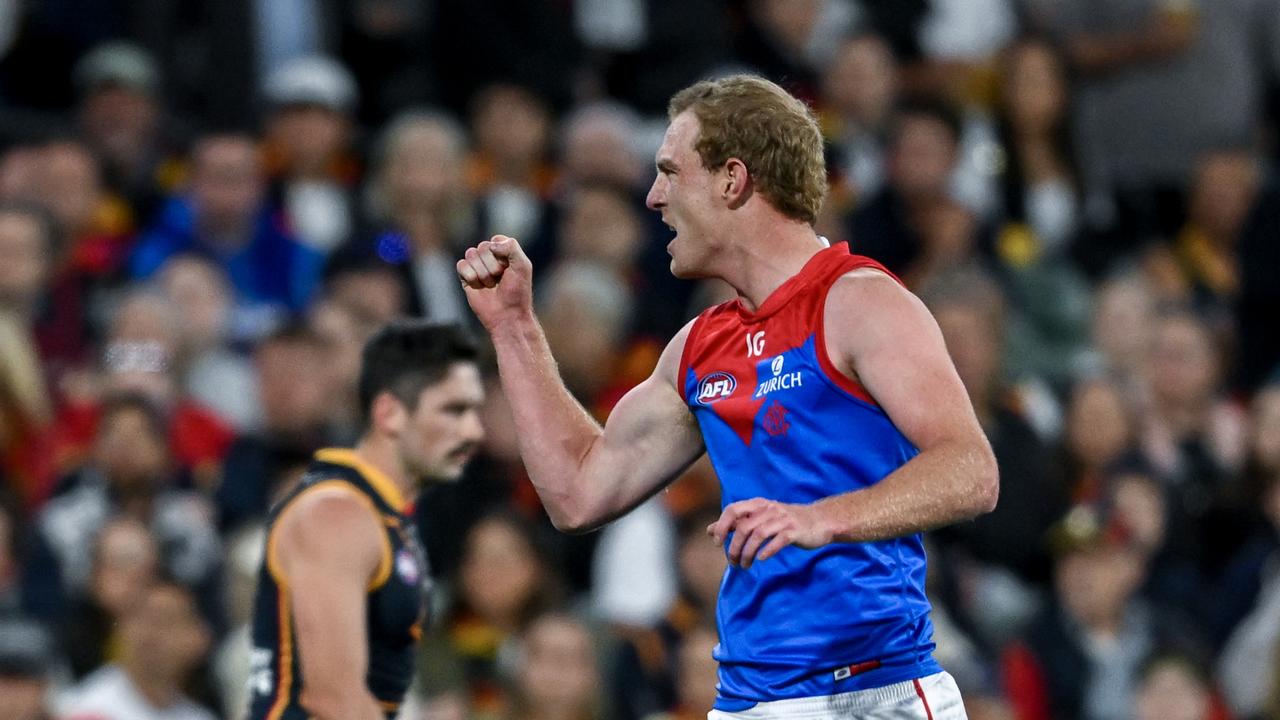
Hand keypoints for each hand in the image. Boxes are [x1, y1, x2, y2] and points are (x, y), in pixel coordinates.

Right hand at [456, 235, 533, 329]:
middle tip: (499, 280)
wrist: (507, 315)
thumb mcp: (522, 266)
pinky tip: (478, 287)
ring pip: (471, 255)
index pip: (495, 241)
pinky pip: (461, 265)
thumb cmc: (517, 292)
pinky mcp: (466, 277)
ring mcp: (477, 266)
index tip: (509, 270)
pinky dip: (470, 277)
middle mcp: (489, 256)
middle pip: (482, 248)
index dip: (501, 256)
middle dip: (492, 267)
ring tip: (490, 285)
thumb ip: (511, 247)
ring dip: (482, 274)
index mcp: (504, 251)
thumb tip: (490, 244)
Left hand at [708, 498, 834, 568]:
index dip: (721, 526)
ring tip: (745, 566)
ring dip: (748, 553)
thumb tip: (710, 530)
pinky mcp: (795, 531)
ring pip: (758, 535)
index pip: (733, 510)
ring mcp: (783, 519)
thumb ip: (736, 523)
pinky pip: (778, 541)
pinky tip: (760, 560)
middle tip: (733, 562)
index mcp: (758, 504)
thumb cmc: (786, 521)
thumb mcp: (760, 518)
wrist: (820, 521)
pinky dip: (767, 551)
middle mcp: (769, 509)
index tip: (717, 544)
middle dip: (734, 547)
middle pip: (744, 527)